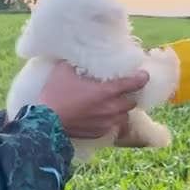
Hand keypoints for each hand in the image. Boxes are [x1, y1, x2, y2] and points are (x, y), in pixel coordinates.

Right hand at [33, 61, 149, 139]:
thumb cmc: (55, 93)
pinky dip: (111, 120)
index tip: (143, 75)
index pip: (134, 83)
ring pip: (124, 115)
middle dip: (130, 95)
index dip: (142, 78)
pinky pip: (112, 126)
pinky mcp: (99, 133)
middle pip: (132, 101)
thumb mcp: (64, 70)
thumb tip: (81, 55)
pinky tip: (102, 115)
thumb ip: (78, 62)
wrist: (46, 122)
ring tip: (113, 104)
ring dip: (121, 109)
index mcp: (107, 91)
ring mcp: (106, 123)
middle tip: (123, 90)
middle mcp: (111, 108)